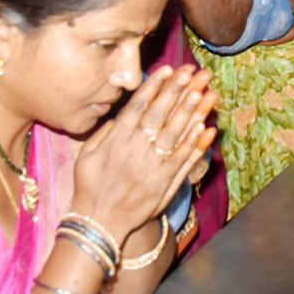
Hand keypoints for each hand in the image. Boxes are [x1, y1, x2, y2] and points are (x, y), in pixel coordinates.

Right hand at [71, 65, 217, 241]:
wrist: (98, 225)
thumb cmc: (90, 188)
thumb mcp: (86, 157)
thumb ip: (104, 134)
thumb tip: (119, 115)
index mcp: (116, 141)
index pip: (138, 107)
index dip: (155, 87)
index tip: (168, 69)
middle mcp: (135, 151)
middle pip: (159, 115)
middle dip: (176, 90)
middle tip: (192, 71)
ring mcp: (151, 168)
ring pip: (174, 135)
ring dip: (190, 112)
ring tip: (204, 91)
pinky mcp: (163, 184)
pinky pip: (182, 161)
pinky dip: (195, 144)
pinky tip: (207, 127)